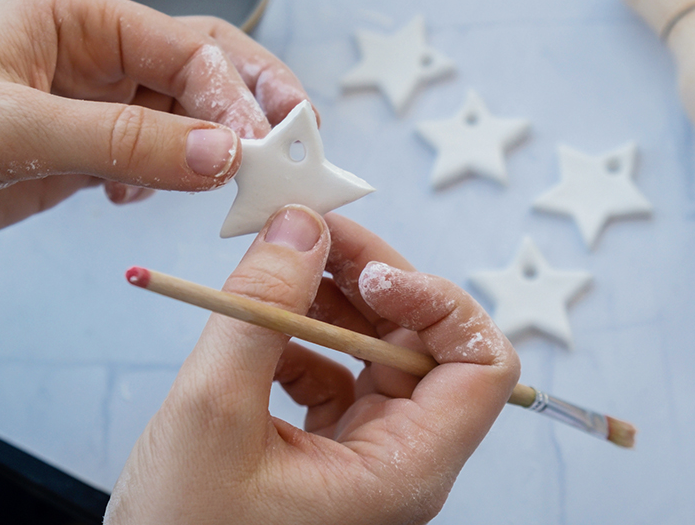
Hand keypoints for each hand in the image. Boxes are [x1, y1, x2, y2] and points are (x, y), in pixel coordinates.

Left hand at [0, 0, 307, 263]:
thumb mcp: (12, 126)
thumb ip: (123, 140)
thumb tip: (226, 155)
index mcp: (81, 19)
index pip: (188, 47)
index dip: (236, 94)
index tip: (263, 148)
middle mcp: (98, 58)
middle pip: (204, 72)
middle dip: (252, 107)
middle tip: (295, 151)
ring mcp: (95, 109)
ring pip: (186, 122)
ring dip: (220, 152)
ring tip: (243, 187)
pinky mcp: (85, 158)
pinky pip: (155, 161)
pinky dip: (172, 180)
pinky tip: (148, 200)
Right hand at [106, 208, 520, 524]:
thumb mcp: (213, 414)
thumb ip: (261, 310)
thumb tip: (301, 226)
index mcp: (406, 469)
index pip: (482, 364)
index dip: (439, 302)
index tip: (370, 273)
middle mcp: (400, 460)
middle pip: (426, 343)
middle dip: (371, 277)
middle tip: (308, 232)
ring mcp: (366, 456)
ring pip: (378, 351)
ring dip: (332, 298)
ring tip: (276, 265)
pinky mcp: (328, 451)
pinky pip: (337, 372)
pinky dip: (302, 336)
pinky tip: (259, 326)